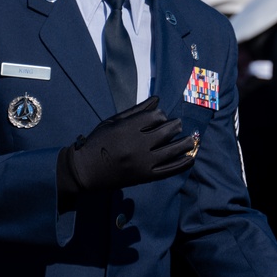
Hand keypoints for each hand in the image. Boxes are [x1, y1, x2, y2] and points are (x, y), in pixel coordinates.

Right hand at [57, 97, 197, 193]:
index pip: (155, 116)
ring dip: (185, 143)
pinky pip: (169, 170)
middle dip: (176, 126)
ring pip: (172, 150)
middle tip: (178, 125)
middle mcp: (137, 145)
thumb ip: (136, 110)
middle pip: (166, 131)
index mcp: (127, 129)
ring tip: (191, 139)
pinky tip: (191, 157)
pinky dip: (182, 164)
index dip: (161, 115)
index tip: (161, 117)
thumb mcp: (112, 121)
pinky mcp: (145, 177)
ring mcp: (142, 162)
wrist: (85, 171)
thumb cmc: (98, 142)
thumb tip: (157, 99)